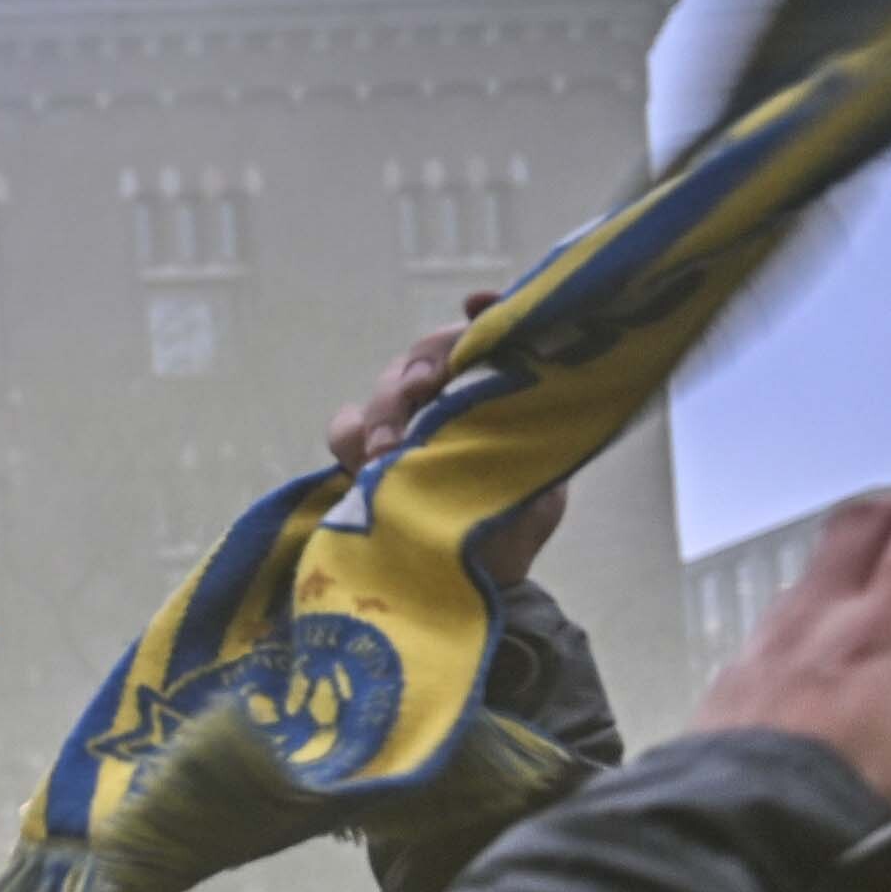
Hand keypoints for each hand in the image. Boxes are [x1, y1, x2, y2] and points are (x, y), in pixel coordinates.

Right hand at [332, 296, 566, 587]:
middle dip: (419, 364)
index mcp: (488, 394)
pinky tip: (369, 461)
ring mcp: (400, 430)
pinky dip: (352, 434)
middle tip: (421, 390)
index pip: (481, 337)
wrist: (475, 584)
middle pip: (422, 355)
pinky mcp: (365, 460)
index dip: (481, 315)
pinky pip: (345, 427)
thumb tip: (542, 371)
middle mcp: (441, 402)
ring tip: (393, 448)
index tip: (476, 307)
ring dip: (385, 410)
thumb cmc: (515, 523)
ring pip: (382, 390)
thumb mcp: (545, 469)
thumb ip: (539, 421)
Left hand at [703, 463, 890, 860]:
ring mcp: (765, 645)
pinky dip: (821, 592)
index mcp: (887, 625)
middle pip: (865, 519)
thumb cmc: (876, 812)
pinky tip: (834, 631)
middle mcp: (819, 617)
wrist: (741, 857)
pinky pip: (780, 609)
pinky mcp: (730, 681)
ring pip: (816, 560)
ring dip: (865, 542)